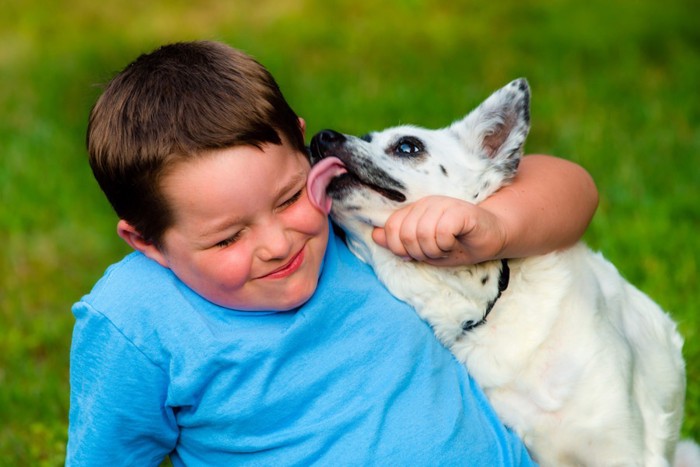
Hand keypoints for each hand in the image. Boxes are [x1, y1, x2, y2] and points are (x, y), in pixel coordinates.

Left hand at [371, 196, 506, 265]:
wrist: (490, 239)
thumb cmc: (456, 244)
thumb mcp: (423, 248)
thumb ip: (398, 242)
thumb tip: (374, 235)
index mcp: (414, 210)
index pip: (391, 227)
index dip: (400, 248)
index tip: (416, 254)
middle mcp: (426, 203)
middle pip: (406, 234)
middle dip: (420, 252)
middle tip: (436, 252)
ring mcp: (442, 204)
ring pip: (423, 234)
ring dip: (435, 250)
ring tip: (446, 248)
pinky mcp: (459, 210)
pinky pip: (441, 232)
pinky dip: (446, 244)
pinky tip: (455, 242)